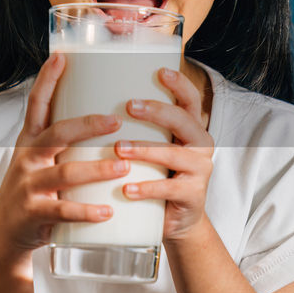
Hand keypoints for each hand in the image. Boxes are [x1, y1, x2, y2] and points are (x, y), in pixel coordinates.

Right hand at [0, 52, 130, 254]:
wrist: (4, 232)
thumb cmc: (33, 189)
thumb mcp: (40, 159)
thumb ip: (64, 141)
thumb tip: (107, 112)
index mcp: (30, 140)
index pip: (36, 104)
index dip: (46, 80)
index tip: (61, 58)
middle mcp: (27, 159)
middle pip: (56, 134)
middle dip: (87, 125)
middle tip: (116, 120)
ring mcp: (29, 185)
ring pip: (64, 173)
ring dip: (96, 169)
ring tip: (123, 167)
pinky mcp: (34, 213)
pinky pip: (62, 211)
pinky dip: (87, 212)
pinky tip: (108, 211)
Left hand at [116, 67, 214, 243]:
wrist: (174, 221)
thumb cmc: (156, 176)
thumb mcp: (151, 148)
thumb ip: (136, 128)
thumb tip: (93, 100)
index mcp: (190, 128)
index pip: (190, 100)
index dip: (179, 84)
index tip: (160, 72)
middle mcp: (200, 145)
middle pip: (184, 121)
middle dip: (156, 111)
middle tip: (128, 105)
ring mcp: (199, 171)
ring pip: (174, 155)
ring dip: (145, 150)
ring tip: (119, 149)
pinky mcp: (192, 196)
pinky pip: (169, 189)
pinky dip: (146, 189)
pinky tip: (126, 188)